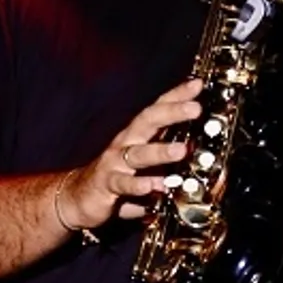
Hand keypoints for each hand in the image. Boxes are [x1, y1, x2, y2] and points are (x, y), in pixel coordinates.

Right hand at [59, 78, 202, 228]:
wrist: (78, 198)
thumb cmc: (118, 176)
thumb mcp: (148, 165)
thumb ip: (171, 160)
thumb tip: (203, 158)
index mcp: (138, 135)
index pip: (158, 109)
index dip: (177, 95)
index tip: (198, 84)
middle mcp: (126, 143)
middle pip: (148, 121)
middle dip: (172, 112)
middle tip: (195, 108)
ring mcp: (115, 163)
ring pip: (138, 153)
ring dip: (160, 151)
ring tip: (180, 150)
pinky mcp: (106, 184)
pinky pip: (122, 184)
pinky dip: (138, 185)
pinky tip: (153, 186)